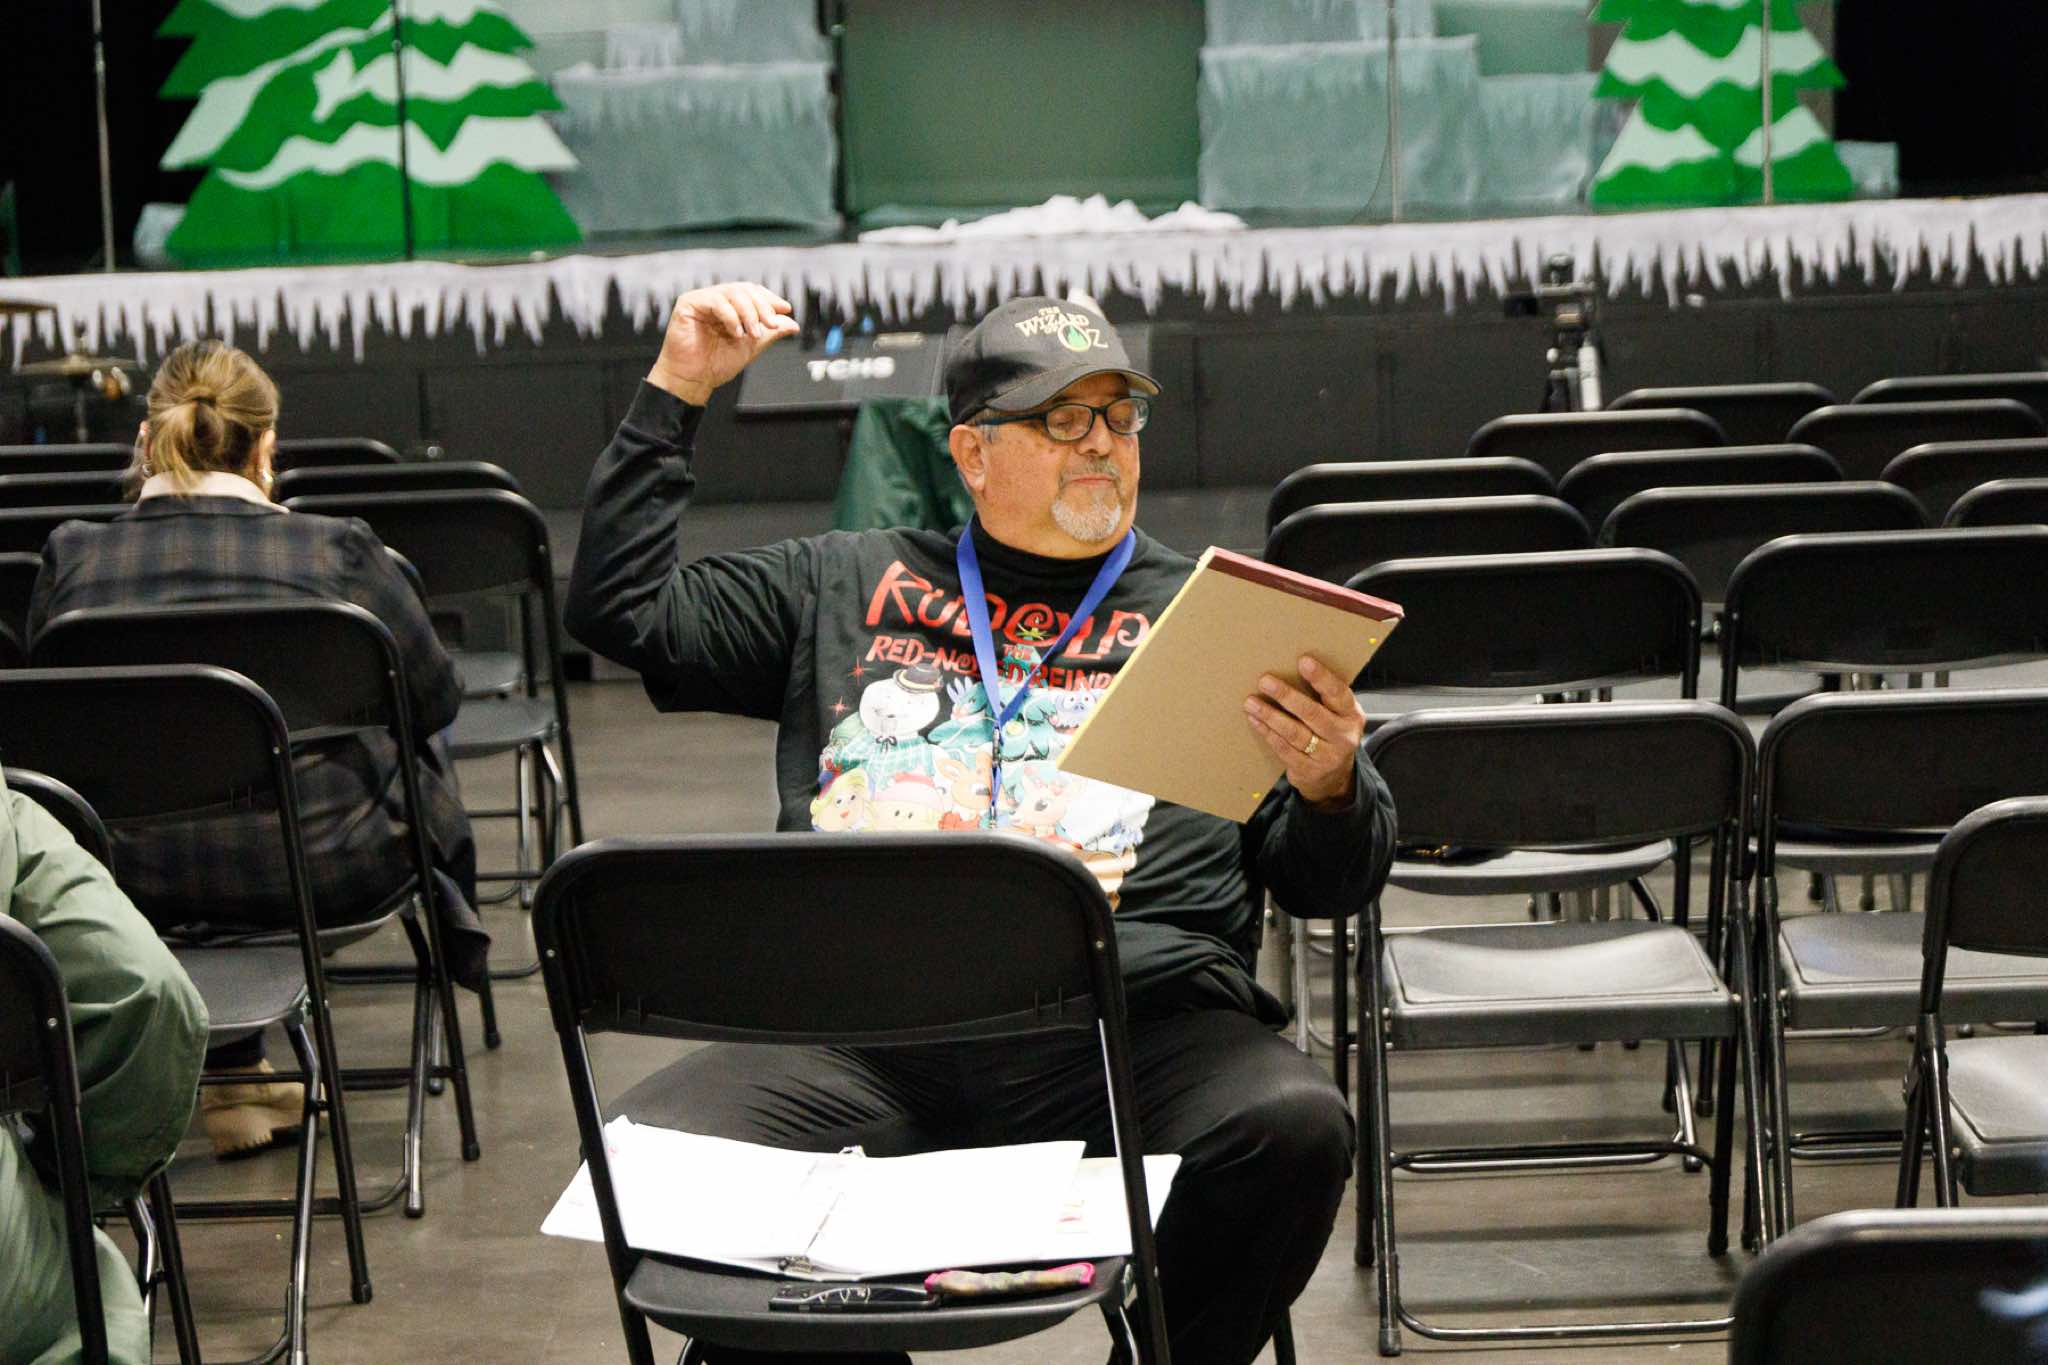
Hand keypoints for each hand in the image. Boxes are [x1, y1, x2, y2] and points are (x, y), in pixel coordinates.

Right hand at [645, 282, 800, 405]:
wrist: (695, 379)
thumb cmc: (716, 364)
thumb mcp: (751, 346)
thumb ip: (770, 333)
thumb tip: (793, 324)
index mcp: (730, 306)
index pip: (752, 292)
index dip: (769, 298)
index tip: (785, 309)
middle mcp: (716, 299)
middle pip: (744, 289)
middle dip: (762, 306)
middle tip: (771, 324)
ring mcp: (702, 300)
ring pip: (732, 293)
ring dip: (748, 312)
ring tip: (752, 334)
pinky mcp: (688, 304)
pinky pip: (715, 301)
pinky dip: (730, 316)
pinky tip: (736, 333)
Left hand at [1243, 654, 1365, 807]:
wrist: (1334, 776)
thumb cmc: (1331, 733)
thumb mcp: (1338, 715)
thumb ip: (1324, 697)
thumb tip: (1290, 669)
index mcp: (1351, 715)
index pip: (1338, 693)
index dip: (1321, 677)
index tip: (1303, 661)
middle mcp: (1343, 736)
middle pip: (1312, 713)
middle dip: (1286, 696)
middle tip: (1265, 681)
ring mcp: (1326, 756)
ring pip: (1295, 733)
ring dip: (1270, 715)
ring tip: (1251, 702)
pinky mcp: (1307, 770)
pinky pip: (1283, 749)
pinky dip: (1267, 733)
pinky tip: (1255, 720)